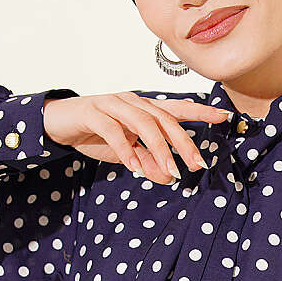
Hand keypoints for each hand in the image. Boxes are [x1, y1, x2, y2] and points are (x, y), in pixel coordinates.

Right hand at [43, 92, 231, 184]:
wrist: (58, 123)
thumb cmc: (95, 134)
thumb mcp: (126, 154)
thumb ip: (148, 163)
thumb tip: (170, 178)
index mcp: (144, 108)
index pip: (176, 109)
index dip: (200, 112)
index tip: (224, 118)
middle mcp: (132, 102)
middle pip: (165, 119)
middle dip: (184, 143)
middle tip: (197, 165)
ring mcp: (113, 105)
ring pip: (143, 124)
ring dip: (159, 149)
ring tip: (171, 172)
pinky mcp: (93, 112)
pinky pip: (114, 131)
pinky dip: (126, 150)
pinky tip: (135, 167)